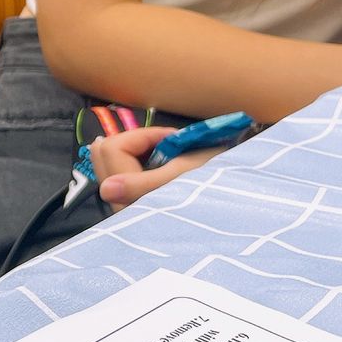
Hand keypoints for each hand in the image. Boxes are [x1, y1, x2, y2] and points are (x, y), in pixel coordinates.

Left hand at [90, 127, 223, 207]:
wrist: (239, 203)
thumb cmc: (215, 185)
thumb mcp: (186, 176)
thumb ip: (144, 182)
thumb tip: (106, 190)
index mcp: (133, 200)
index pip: (114, 148)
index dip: (144, 136)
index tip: (174, 140)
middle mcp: (123, 206)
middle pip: (103, 153)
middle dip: (134, 142)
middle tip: (167, 146)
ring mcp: (125, 204)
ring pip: (109, 160)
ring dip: (135, 151)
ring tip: (167, 156)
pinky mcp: (131, 203)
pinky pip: (120, 171)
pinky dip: (137, 161)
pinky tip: (161, 165)